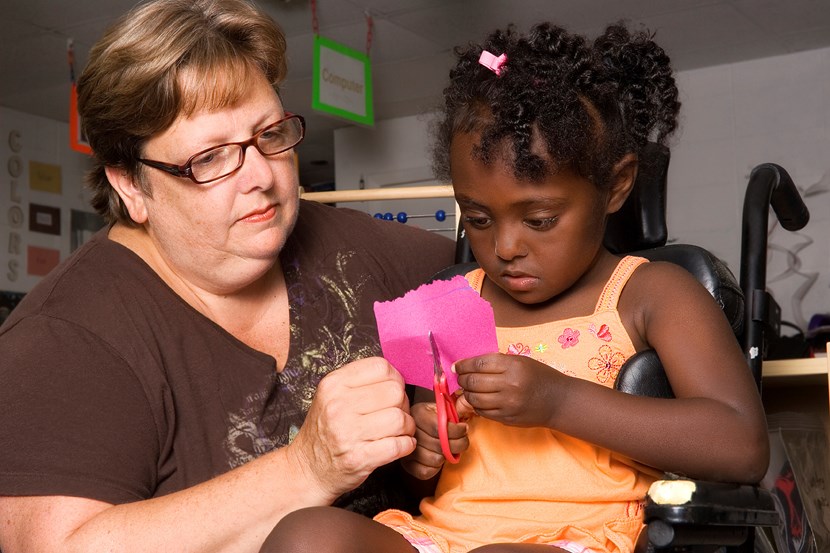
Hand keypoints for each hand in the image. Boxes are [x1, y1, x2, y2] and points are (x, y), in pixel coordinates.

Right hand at [288, 357, 416, 501]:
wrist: (307, 469)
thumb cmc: (326, 430)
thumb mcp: (331, 396)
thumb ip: (360, 382)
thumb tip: (397, 377)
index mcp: (333, 385)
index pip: (380, 367)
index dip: (394, 379)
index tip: (391, 391)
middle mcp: (338, 406)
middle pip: (394, 392)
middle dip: (403, 403)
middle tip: (396, 413)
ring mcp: (347, 433)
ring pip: (399, 418)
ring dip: (407, 426)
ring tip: (400, 431)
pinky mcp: (358, 459)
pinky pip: (398, 445)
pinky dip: (407, 445)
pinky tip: (401, 445)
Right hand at [400, 402, 468, 479]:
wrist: (416, 427)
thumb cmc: (432, 416)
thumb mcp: (440, 408)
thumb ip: (451, 412)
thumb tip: (463, 418)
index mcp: (418, 414)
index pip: (438, 427)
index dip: (456, 430)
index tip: (464, 429)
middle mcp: (410, 432)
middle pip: (439, 445)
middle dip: (458, 444)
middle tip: (463, 441)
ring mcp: (407, 450)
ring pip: (436, 459)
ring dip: (448, 456)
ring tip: (450, 449)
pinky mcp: (408, 465)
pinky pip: (427, 472)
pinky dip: (437, 467)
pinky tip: (439, 457)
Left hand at [454, 353, 562, 427]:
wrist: (558, 401)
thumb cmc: (539, 376)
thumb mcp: (520, 361)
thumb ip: (496, 363)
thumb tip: (469, 366)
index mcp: (513, 366)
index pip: (479, 364)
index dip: (463, 364)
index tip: (457, 366)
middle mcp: (509, 385)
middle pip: (473, 382)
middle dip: (462, 379)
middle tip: (461, 377)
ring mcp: (508, 404)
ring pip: (474, 399)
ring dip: (467, 393)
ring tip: (469, 389)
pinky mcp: (507, 418)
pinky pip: (483, 412)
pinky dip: (477, 405)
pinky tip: (479, 399)